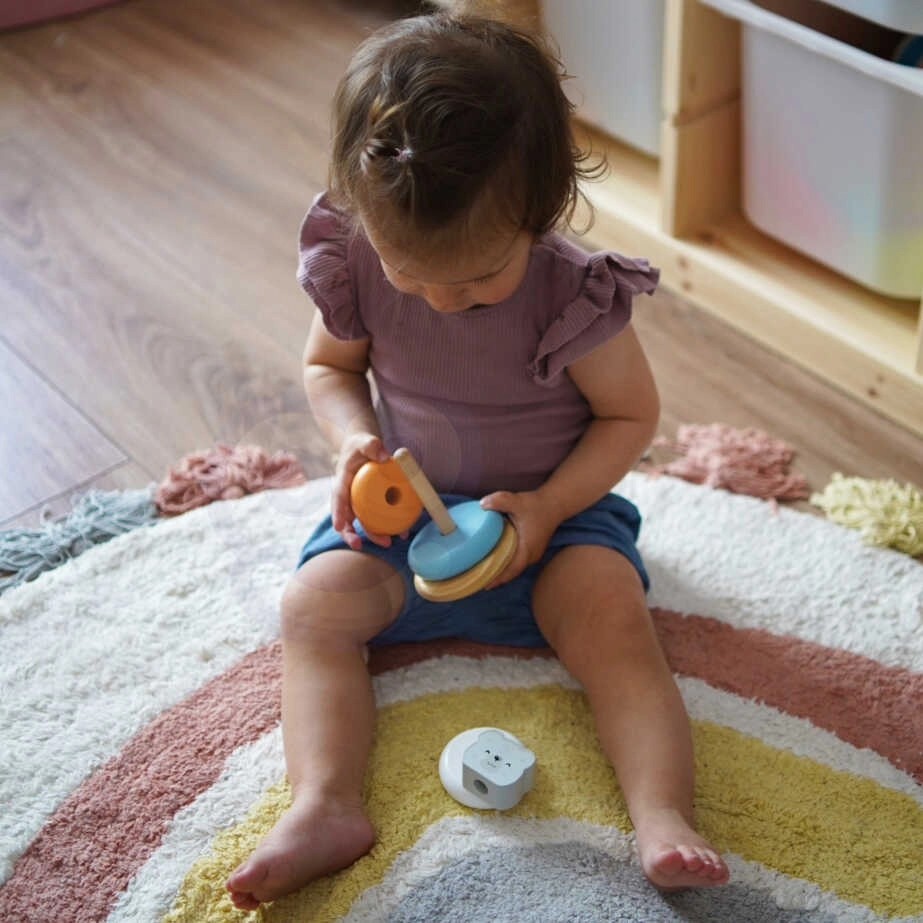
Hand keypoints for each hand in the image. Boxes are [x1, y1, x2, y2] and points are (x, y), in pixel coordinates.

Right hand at [330, 433, 393, 549]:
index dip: (337, 513)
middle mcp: (348, 496)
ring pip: (363, 522)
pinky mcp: (370, 506)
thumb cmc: (361, 445)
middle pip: (346, 518)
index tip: (339, 526)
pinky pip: (378, 518)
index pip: (338, 498)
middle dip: (349, 534)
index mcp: (342, 481)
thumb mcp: (365, 441)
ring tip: (387, 543)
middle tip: (357, 545)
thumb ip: (372, 445)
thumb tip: (383, 456)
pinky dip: (389, 526)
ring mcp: (359, 503)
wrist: (363, 449)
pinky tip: (403, 533)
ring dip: (373, 535)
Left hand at [478, 489, 560, 587]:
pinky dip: (506, 564)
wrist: (554, 503)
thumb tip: (482, 504)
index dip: (497, 578)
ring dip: (501, 571)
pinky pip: (517, 561)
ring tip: (483, 573)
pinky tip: (495, 560)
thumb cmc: (536, 505)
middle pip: (511, 572)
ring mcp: (533, 553)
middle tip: (478, 579)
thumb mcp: (517, 501)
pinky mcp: (532, 549)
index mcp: (527, 549)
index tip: (484, 585)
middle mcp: (531, 555)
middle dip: (496, 577)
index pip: (511, 570)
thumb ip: (500, 501)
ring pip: (514, 567)